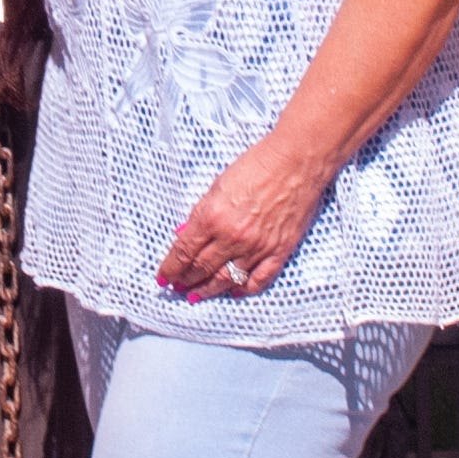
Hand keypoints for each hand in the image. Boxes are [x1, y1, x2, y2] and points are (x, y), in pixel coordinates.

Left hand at [156, 135, 329, 301]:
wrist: (296, 161)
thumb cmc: (256, 165)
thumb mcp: (218, 185)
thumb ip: (200, 213)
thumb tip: (183, 235)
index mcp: (212, 217)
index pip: (184, 251)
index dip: (170, 268)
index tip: (162, 278)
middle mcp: (232, 237)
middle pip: (202, 268)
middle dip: (185, 281)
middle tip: (176, 288)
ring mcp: (257, 247)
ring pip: (226, 279)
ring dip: (208, 290)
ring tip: (195, 295)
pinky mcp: (279, 251)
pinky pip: (258, 280)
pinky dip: (243, 289)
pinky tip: (232, 292)